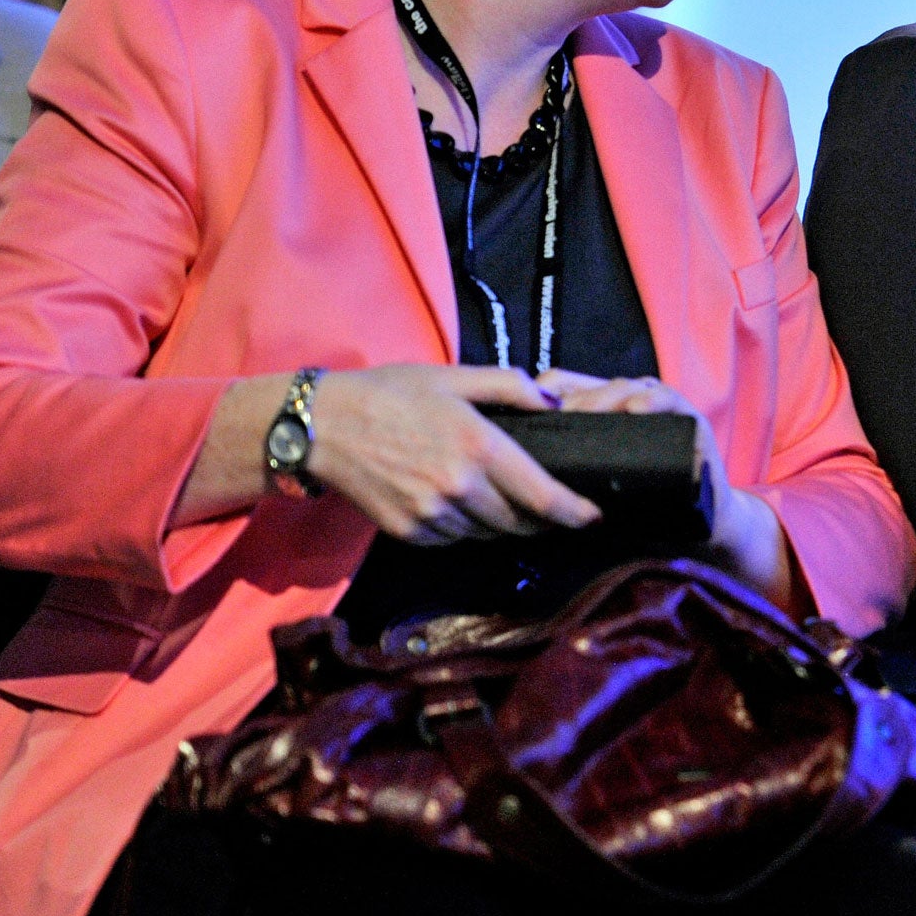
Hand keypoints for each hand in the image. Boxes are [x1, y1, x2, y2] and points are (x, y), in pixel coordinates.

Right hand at [307, 365, 600, 543]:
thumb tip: (552, 402)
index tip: (592, 515)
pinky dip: (464, 527)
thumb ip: (509, 386)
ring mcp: (432, 515)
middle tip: (547, 506)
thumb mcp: (454, 376)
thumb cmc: (392, 394)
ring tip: (499, 499)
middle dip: (539, 519)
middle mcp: (460, 487)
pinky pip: (453, 539)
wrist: (323, 426)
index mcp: (479, 446)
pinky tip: (457, 502)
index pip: (542, 496)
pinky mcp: (409, 532)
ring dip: (500, 522)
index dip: (573, 511)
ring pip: (487, 533)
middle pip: (519, 523)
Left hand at [538, 370, 795, 608]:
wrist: (700, 529)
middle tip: (550, 419)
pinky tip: (636, 409)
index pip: (563, 388)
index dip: (539, 397)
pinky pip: (669, 401)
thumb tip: (518, 478)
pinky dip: (652, 402)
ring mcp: (660, 408)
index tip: (521, 417)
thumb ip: (568, 475)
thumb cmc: (643, 511)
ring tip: (584, 414)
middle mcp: (630, 403)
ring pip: (626, 388)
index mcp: (603, 414)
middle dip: (569, 401)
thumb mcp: (596, 490)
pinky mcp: (690, 419)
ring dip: (604, 398)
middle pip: (591, 386)